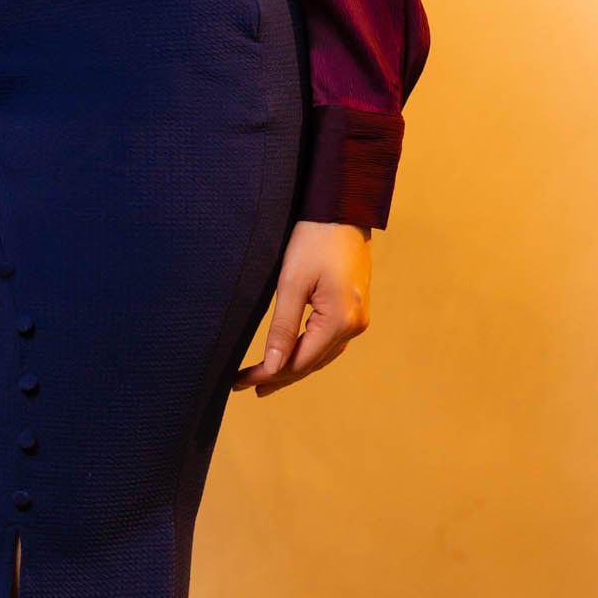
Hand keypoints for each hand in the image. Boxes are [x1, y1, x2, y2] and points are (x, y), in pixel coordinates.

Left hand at [236, 221, 371, 394]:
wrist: (343, 211)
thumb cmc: (314, 239)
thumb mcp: (291, 283)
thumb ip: (282, 328)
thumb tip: (271, 366)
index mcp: (340, 320)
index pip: (299, 361)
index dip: (269, 374)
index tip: (239, 382)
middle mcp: (355, 325)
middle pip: (312, 362)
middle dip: (279, 375)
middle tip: (246, 386)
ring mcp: (358, 318)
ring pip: (322, 355)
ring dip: (293, 366)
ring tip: (266, 379)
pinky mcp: (356, 310)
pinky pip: (330, 341)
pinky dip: (308, 351)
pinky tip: (292, 356)